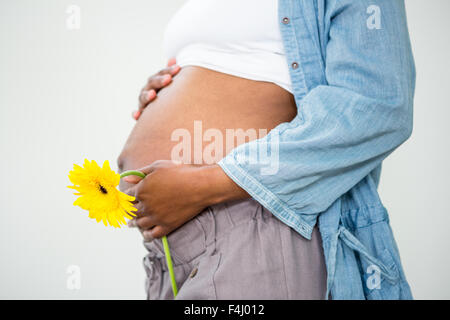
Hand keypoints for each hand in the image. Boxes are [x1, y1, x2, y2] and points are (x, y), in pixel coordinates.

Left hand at [124, 161, 249, 240]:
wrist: (200, 185)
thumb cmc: (180, 172)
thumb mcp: (158, 166)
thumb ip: (140, 173)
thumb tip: (126, 178)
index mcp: (141, 190)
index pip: (127, 196)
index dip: (126, 197)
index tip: (127, 198)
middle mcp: (146, 205)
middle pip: (132, 211)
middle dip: (128, 211)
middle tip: (127, 213)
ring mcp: (156, 217)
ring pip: (140, 223)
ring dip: (134, 223)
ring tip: (131, 224)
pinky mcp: (167, 225)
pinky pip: (153, 234)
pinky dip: (147, 235)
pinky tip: (145, 234)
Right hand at [133, 57, 180, 119]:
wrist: (157, 111)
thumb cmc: (164, 94)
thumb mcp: (167, 82)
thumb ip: (169, 72)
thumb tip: (173, 59)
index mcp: (155, 81)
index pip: (161, 73)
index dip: (168, 70)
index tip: (178, 68)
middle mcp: (147, 89)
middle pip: (152, 83)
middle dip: (160, 81)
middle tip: (168, 79)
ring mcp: (143, 101)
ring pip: (143, 97)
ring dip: (147, 96)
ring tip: (153, 94)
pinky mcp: (141, 114)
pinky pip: (137, 114)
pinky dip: (136, 114)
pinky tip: (137, 115)